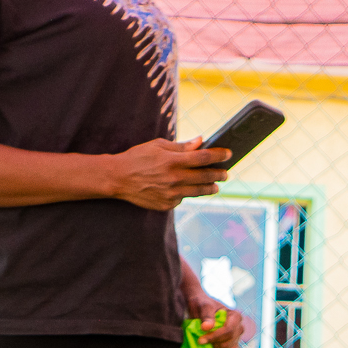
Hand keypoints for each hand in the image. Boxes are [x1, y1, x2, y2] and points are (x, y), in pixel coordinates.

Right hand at [107, 138, 228, 211]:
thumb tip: (201, 142)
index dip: (219, 155)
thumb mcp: (158, 146)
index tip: (229, 154)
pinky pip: (182, 198)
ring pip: (198, 192)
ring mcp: (171, 194)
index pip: (204, 157)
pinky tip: (187, 188)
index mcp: (173, 161)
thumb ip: (181, 146)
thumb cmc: (138, 158)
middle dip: (219, 174)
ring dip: (210, 188)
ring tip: (216, 186)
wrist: (118, 178)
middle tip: (226, 173)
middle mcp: (175, 179)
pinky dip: (187, 193)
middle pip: (205, 177)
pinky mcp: (167, 204)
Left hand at [194, 305, 250, 347]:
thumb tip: (207, 327)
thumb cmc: (202, 305)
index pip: (229, 330)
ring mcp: (236, 338)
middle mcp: (239, 327)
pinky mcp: (230, 345)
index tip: (201, 340)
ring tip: (205, 342)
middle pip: (229, 342)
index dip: (215, 337)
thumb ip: (206, 315)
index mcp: (235, 316)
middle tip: (200, 341)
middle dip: (214, 343)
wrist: (200, 309)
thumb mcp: (203, 306)